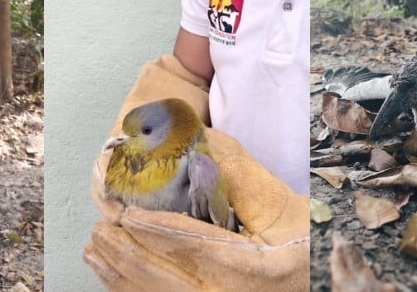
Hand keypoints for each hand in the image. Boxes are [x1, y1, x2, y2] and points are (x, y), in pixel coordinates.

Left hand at [85, 128, 310, 290]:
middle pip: (168, 281)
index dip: (156, 232)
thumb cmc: (301, 240)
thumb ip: (234, 171)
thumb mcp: (277, 202)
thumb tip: (193, 138)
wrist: (319, 278)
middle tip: (100, 232)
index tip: (125, 216)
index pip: (196, 248)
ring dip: (122, 276)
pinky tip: (116, 277)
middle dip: (127, 255)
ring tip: (96, 251)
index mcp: (256, 267)